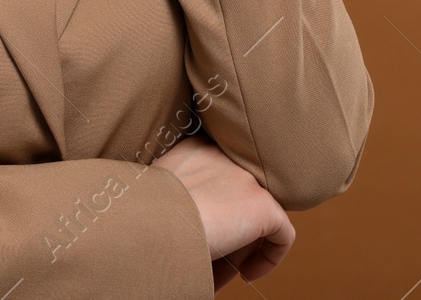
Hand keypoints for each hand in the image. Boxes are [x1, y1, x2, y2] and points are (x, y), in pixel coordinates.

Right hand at [150, 133, 294, 288]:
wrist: (146, 224)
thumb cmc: (139, 219)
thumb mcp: (156, 196)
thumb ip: (182, 196)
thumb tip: (197, 224)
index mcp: (196, 147)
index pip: (222, 174)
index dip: (218, 208)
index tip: (205, 231)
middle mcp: (225, 155)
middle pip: (241, 195)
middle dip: (231, 226)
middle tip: (214, 252)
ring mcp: (246, 178)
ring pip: (258, 215)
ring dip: (243, 244)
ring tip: (223, 266)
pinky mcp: (262, 204)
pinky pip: (282, 234)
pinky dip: (269, 258)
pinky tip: (246, 273)